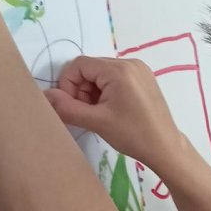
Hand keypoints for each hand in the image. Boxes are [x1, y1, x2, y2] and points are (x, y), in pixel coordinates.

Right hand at [46, 55, 187, 172]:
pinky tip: (112, 111)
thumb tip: (45, 96)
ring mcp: (139, 70)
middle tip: (87, 113)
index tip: (73, 106)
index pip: (79, 65)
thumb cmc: (133, 135)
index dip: (68, 84)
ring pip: (102, 74)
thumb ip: (67, 108)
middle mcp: (130, 63)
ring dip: (93, 92)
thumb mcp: (96, 122)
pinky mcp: (144, 79)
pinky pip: (115, 78)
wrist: (165, 147)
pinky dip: (107, 92)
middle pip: (91, 68)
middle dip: (82, 90)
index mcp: (118, 70)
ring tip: (100, 114)